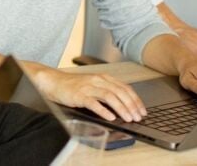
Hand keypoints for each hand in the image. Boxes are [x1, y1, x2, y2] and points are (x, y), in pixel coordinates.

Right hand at [31, 65, 145, 122]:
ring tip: (128, 118)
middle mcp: (98, 80)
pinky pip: (93, 103)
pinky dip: (103, 111)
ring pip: (110, 96)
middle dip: (131, 105)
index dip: (135, 99)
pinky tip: (110, 117)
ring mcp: (88, 87)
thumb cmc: (73, 86)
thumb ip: (107, 91)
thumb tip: (123, 105)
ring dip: (121, 108)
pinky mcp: (79, 95)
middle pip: (119, 92)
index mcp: (103, 78)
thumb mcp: (93, 85)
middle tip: (138, 117)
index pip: (124, 88)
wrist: (54, 82)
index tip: (142, 110)